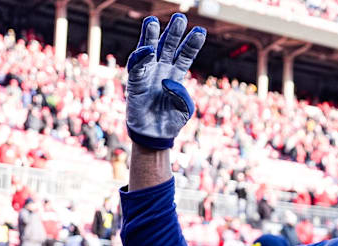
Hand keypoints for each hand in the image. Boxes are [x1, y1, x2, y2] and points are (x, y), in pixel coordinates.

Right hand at [126, 13, 206, 149]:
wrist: (154, 135)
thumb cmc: (171, 121)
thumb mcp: (185, 110)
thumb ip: (182, 96)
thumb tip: (168, 81)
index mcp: (176, 74)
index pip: (186, 55)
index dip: (192, 43)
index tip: (201, 31)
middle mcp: (162, 69)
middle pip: (169, 46)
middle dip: (174, 32)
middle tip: (180, 17)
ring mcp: (148, 73)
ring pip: (150, 50)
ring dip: (151, 36)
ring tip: (152, 20)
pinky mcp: (136, 81)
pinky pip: (137, 66)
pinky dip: (141, 56)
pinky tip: (148, 49)